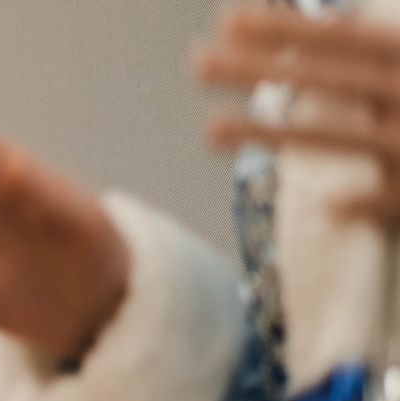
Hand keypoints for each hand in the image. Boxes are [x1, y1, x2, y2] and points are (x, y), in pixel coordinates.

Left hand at [201, 7, 399, 224]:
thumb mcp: (397, 67)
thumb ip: (376, 48)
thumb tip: (325, 21)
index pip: (344, 37)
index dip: (289, 28)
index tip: (230, 18)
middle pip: (330, 78)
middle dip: (262, 68)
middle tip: (197, 61)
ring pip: (340, 138)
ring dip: (273, 134)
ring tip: (210, 129)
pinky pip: (391, 197)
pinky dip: (364, 202)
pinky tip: (330, 207)